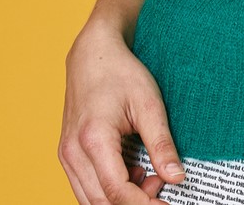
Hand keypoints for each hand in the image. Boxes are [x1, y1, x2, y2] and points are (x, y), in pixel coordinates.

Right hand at [58, 19, 186, 204]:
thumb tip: (177, 178)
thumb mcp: (149, 103)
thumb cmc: (121, 73)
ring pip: (91, 200)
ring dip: (121, 199)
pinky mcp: (67, 155)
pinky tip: (132, 170)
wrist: (93, 54)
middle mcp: (73, 152)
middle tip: (161, 184)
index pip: (117, 192)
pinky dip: (109, 190)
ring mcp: (66, 155)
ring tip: (149, 175)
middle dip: (135, 202)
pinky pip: (85, 187)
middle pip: (101, 202)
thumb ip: (161, 144)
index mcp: (93, 138)